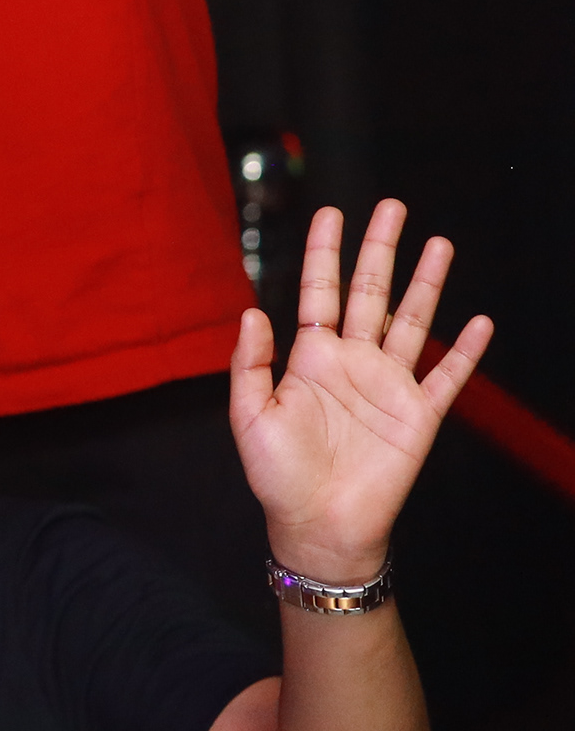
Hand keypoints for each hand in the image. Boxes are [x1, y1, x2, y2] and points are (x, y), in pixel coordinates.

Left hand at [231, 198, 490, 582]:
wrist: (318, 523)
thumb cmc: (278, 475)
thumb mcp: (250, 417)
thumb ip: (250, 364)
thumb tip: (253, 311)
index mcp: (310, 358)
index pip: (320, 292)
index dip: (324, 254)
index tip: (331, 214)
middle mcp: (353, 363)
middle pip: (372, 293)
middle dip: (380, 250)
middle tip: (391, 207)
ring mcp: (389, 385)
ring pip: (414, 322)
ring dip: (427, 283)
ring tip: (440, 243)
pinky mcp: (419, 414)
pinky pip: (449, 376)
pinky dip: (467, 351)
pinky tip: (480, 321)